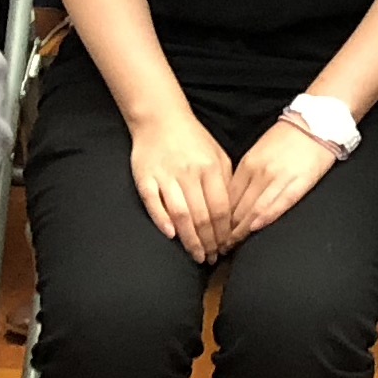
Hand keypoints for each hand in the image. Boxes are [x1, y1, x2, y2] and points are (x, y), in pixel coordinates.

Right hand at [128, 103, 236, 257]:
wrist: (160, 119)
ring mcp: (166, 176)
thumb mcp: (218, 155)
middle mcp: (189, 173)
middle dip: (209, 242)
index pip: (221, 208)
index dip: (224, 232)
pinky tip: (171, 236)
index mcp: (211, 168)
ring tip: (197, 256)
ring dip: (190, 240)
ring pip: (180, 215)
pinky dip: (162, 221)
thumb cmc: (193, 140)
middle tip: (211, 259)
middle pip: (202, 216)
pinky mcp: (145, 178)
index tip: (226, 247)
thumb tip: (232, 215)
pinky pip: (153, 203)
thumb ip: (225, 182)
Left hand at [222, 119, 340, 244]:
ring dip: (242, 230)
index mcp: (248, 163)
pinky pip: (279, 203)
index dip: (219, 218)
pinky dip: (265, 218)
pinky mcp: (300, 182)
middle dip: (226, 230)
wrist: (317, 121)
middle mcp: (260, 172)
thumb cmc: (289, 136)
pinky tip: (256, 228)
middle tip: (218, 246)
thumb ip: (246, 173)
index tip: (213, 232)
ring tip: (233, 246)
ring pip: (254, 209)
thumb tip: (234, 196)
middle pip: (238, 206)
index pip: (228, 197)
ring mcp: (280, 177)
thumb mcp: (259, 150)